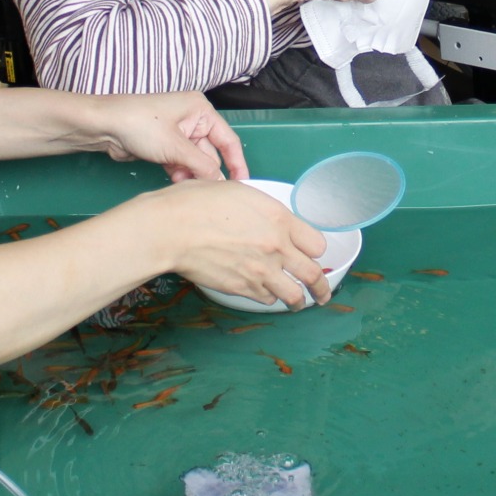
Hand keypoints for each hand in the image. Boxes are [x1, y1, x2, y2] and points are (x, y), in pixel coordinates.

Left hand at [85, 92, 247, 182]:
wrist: (103, 126)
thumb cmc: (138, 123)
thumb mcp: (175, 146)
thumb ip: (201, 165)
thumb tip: (220, 183)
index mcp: (200, 110)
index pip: (227, 139)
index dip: (237, 163)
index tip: (243, 184)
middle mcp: (192, 119)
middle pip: (210, 153)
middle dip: (206, 172)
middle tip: (206, 192)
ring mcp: (177, 133)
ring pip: (194, 161)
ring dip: (191, 175)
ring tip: (185, 186)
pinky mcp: (164, 145)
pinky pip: (180, 163)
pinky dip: (179, 173)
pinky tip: (175, 181)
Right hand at [137, 179, 331, 307]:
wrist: (171, 229)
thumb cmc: (196, 203)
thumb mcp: (239, 192)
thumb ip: (262, 210)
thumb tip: (267, 219)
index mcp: (279, 218)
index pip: (317, 243)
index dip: (316, 250)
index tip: (315, 254)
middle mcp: (276, 247)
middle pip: (313, 275)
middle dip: (322, 287)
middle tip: (323, 293)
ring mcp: (261, 271)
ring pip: (292, 295)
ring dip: (298, 300)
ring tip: (299, 304)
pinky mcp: (242, 288)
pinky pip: (266, 299)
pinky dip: (269, 298)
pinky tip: (267, 295)